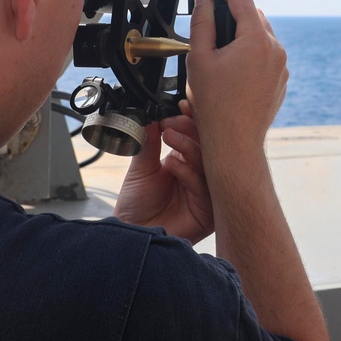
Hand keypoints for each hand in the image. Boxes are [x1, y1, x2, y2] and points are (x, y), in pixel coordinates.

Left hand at [114, 101, 213, 243]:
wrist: (131, 234)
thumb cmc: (137, 205)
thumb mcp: (142, 167)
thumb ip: (150, 141)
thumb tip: (152, 116)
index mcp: (186, 162)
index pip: (196, 137)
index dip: (191, 120)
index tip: (181, 106)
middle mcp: (198, 176)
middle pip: (207, 147)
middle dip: (191, 129)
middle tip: (173, 120)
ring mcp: (205, 192)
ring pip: (209, 164)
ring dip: (189, 146)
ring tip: (170, 136)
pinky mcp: (208, 211)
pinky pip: (204, 186)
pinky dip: (188, 172)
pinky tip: (171, 165)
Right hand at [186, 0, 287, 154]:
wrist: (235, 142)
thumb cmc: (216, 106)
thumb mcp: (200, 59)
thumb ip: (202, 23)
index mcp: (256, 40)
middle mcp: (275, 49)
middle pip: (253, 15)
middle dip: (231, 10)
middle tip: (208, 16)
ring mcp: (281, 66)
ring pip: (261, 35)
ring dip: (241, 32)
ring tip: (218, 48)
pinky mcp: (281, 79)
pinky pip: (267, 55)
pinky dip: (250, 51)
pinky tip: (232, 68)